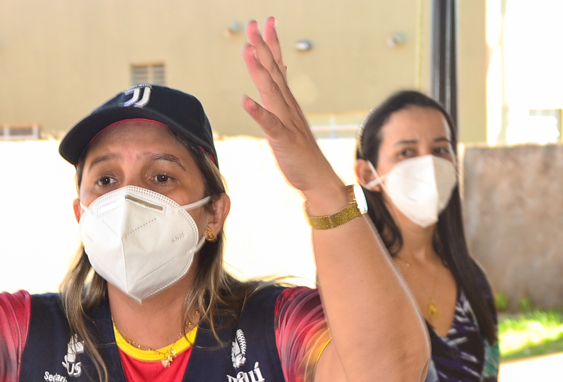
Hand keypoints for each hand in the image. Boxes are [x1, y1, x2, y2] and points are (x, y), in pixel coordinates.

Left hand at [240, 18, 345, 213]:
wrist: (318, 178)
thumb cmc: (301, 151)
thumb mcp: (289, 119)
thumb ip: (282, 96)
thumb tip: (280, 71)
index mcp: (286, 101)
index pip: (279, 66)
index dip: (271, 43)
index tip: (266, 21)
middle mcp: (287, 106)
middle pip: (274, 71)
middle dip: (262, 47)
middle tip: (253, 23)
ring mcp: (286, 121)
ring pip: (271, 91)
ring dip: (259, 71)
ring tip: (248, 51)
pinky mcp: (283, 139)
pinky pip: (269, 123)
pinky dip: (257, 112)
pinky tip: (244, 100)